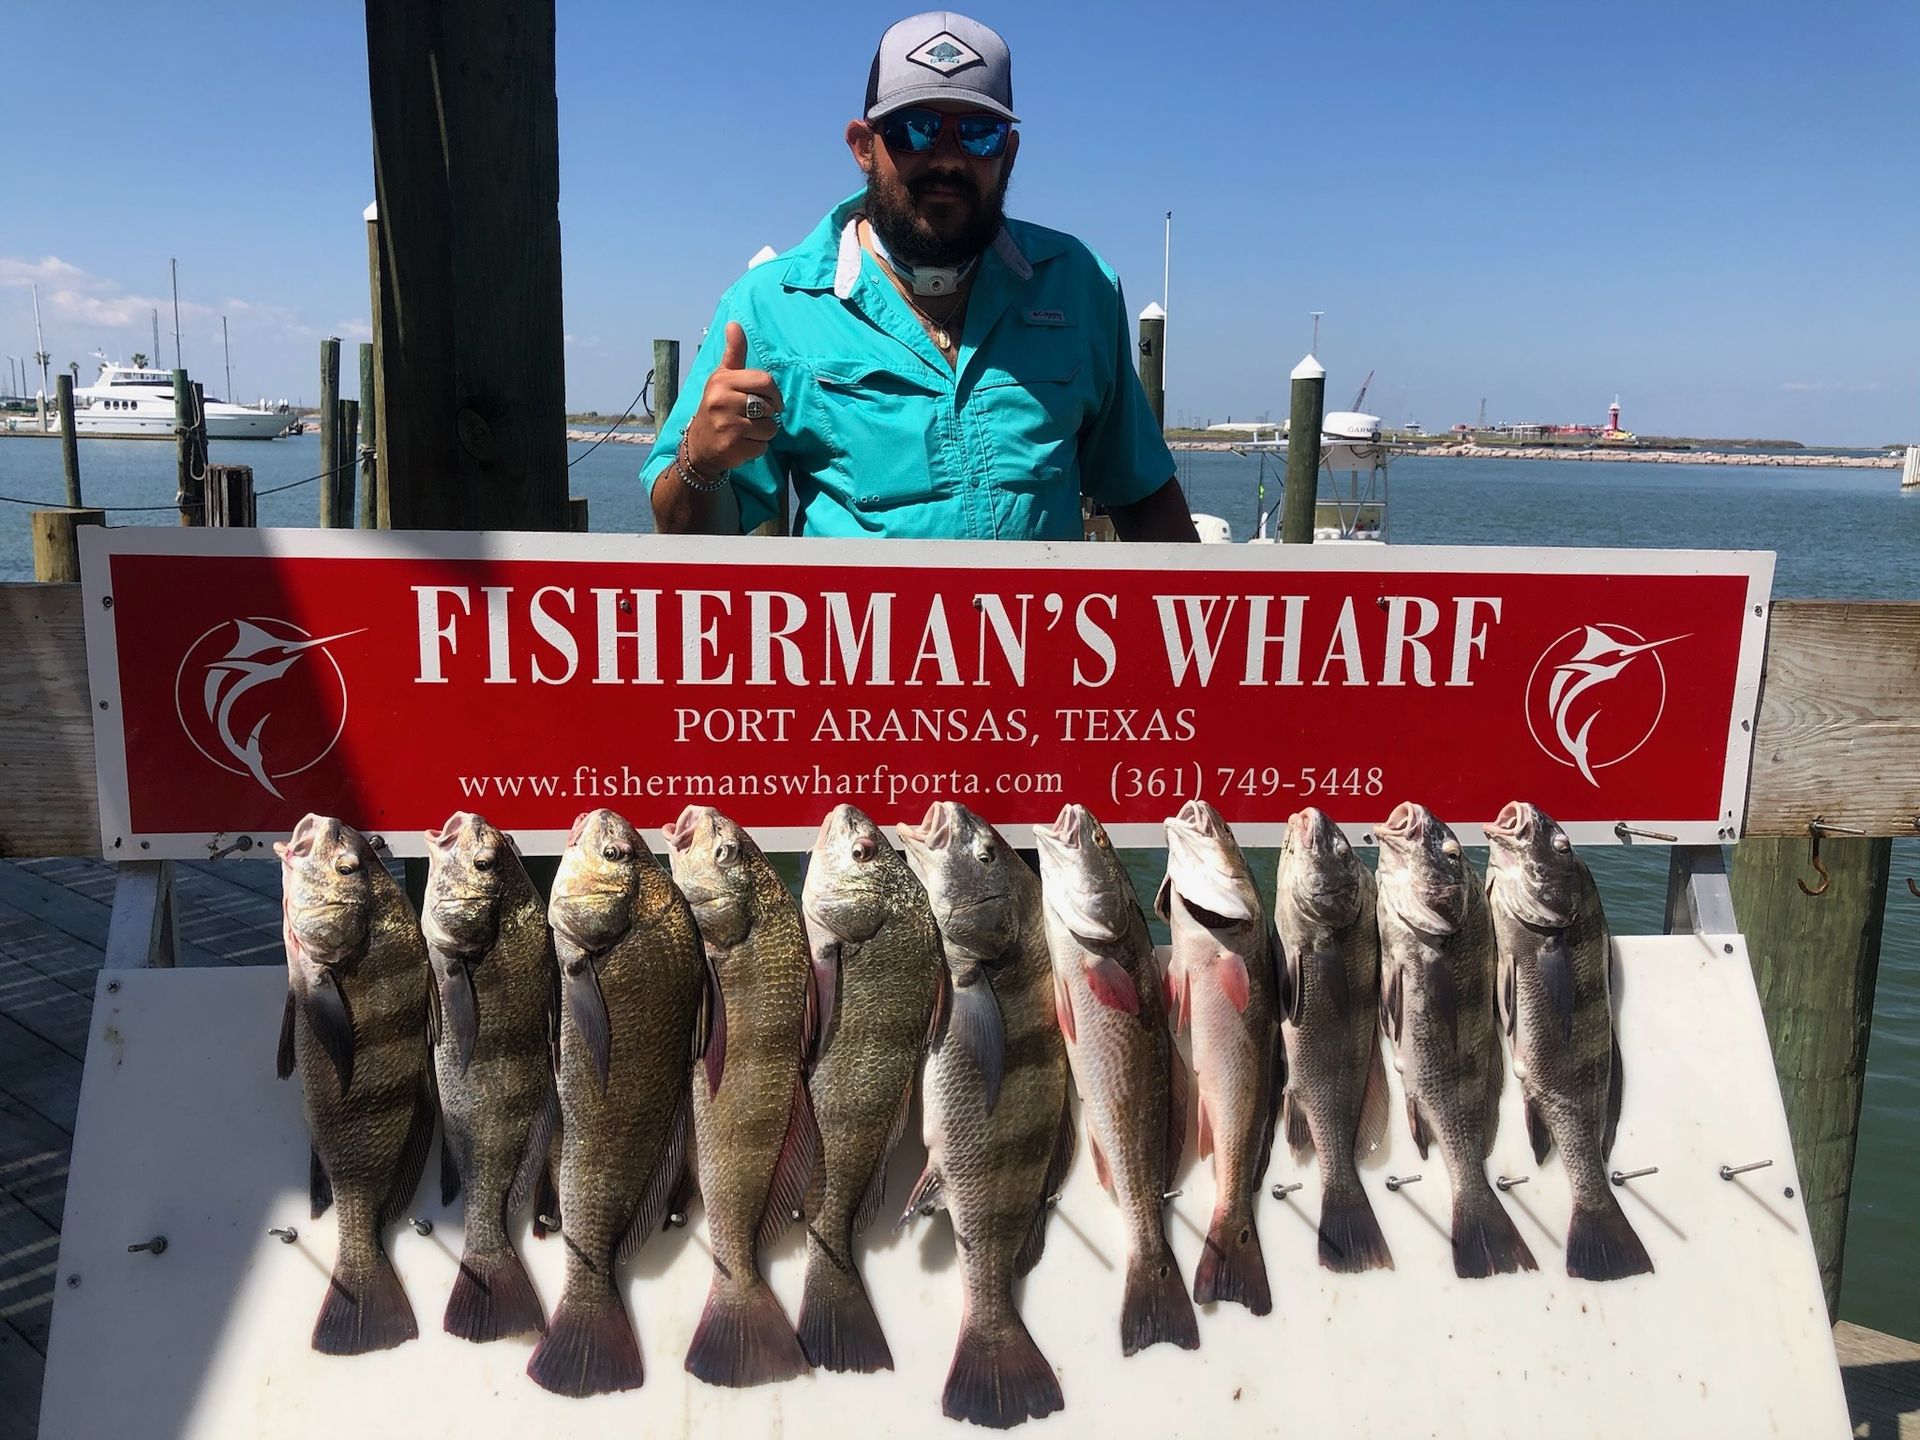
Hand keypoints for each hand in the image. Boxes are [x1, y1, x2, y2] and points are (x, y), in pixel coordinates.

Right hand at [685, 322, 783, 473]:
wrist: (700, 445)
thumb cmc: (716, 406)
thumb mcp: (722, 377)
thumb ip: (733, 353)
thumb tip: (734, 323)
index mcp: (722, 381)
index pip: (765, 381)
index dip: (773, 393)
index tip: (768, 399)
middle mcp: (721, 401)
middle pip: (770, 405)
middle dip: (769, 413)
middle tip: (754, 416)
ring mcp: (726, 425)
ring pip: (770, 427)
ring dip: (764, 432)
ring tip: (746, 430)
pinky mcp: (732, 447)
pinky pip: (763, 445)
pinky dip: (758, 446)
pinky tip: (742, 443)